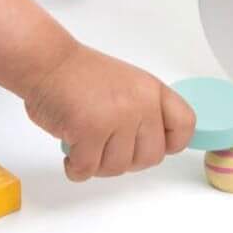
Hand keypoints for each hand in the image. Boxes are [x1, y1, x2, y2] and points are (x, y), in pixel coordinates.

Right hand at [22, 43, 195, 180]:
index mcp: (152, 90)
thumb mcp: (127, 85)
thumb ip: (144, 112)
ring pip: (118, 168)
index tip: (150, 144)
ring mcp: (116, 118)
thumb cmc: (80, 75)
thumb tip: (155, 146)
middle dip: (127, 160)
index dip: (170, 143)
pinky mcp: (89, 132)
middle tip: (106, 147)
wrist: (47, 62)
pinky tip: (71, 152)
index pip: (185, 125)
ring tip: (85, 142)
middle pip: (151, 158)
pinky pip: (88, 170)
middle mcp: (141, 104)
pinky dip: (76, 168)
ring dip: (98, 163)